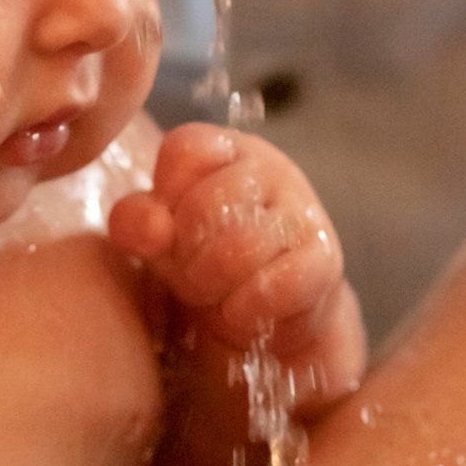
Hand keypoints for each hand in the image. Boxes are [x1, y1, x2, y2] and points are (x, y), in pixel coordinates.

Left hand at [109, 122, 366, 413]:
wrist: (265, 315)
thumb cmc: (204, 261)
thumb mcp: (160, 240)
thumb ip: (139, 223)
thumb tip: (152, 228)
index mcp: (221, 150)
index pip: (185, 149)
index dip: (166, 197)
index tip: (165, 233)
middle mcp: (267, 169)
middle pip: (208, 204)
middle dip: (186, 256)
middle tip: (188, 278)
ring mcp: (302, 209)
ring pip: (242, 245)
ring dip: (214, 285)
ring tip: (213, 299)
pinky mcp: (325, 257)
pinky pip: (281, 283)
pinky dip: (248, 309)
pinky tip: (239, 315)